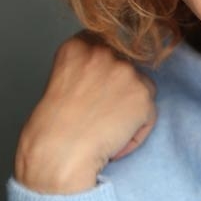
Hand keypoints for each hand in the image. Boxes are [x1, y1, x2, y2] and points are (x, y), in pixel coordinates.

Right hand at [14, 34, 156, 194]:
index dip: (104, 73)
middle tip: (99, 114)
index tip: (95, 91)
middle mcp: (103, 52)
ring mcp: (125, 72)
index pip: (105, 46)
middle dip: (118, 91)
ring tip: (105, 129)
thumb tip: (111, 77)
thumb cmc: (51, 129)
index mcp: (77, 46)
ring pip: (141, 89)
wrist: (58, 155)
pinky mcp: (142, 95)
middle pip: (126, 67)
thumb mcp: (61, 80)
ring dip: (129, 110)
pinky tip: (115, 141)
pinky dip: (136, 132)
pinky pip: (149, 115)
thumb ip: (86, 69)